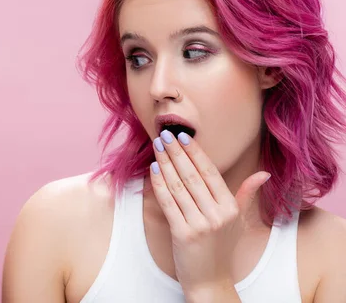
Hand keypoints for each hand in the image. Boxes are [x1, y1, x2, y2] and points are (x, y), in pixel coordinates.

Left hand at [150, 130, 269, 296]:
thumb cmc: (222, 248)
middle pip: (193, 175)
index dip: (195, 152)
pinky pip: (168, 203)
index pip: (210, 172)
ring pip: (178, 186)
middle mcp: (218, 214)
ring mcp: (201, 225)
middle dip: (176, 152)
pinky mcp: (183, 234)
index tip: (183, 136)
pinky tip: (153, 169)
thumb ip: (247, 194)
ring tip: (157, 147)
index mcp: (231, 207)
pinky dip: (159, 184)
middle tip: (164, 134)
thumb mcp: (238, 220)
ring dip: (165, 163)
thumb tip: (263, 174)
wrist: (210, 282)